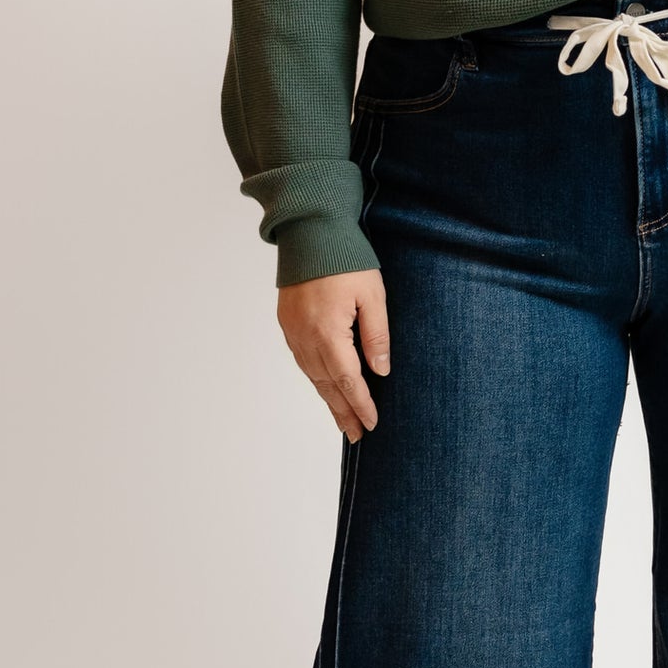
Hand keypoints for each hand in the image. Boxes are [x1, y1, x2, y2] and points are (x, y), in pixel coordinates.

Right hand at [276, 269, 389, 440]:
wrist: (310, 232)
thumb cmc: (346, 259)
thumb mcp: (373, 296)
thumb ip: (376, 336)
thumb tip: (380, 372)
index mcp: (329, 333)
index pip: (349, 381)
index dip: (361, 405)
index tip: (372, 424)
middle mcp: (306, 338)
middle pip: (327, 386)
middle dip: (343, 412)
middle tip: (357, 435)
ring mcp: (293, 332)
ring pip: (312, 376)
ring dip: (329, 399)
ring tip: (343, 419)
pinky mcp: (287, 323)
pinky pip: (302, 360)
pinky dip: (316, 378)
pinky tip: (325, 386)